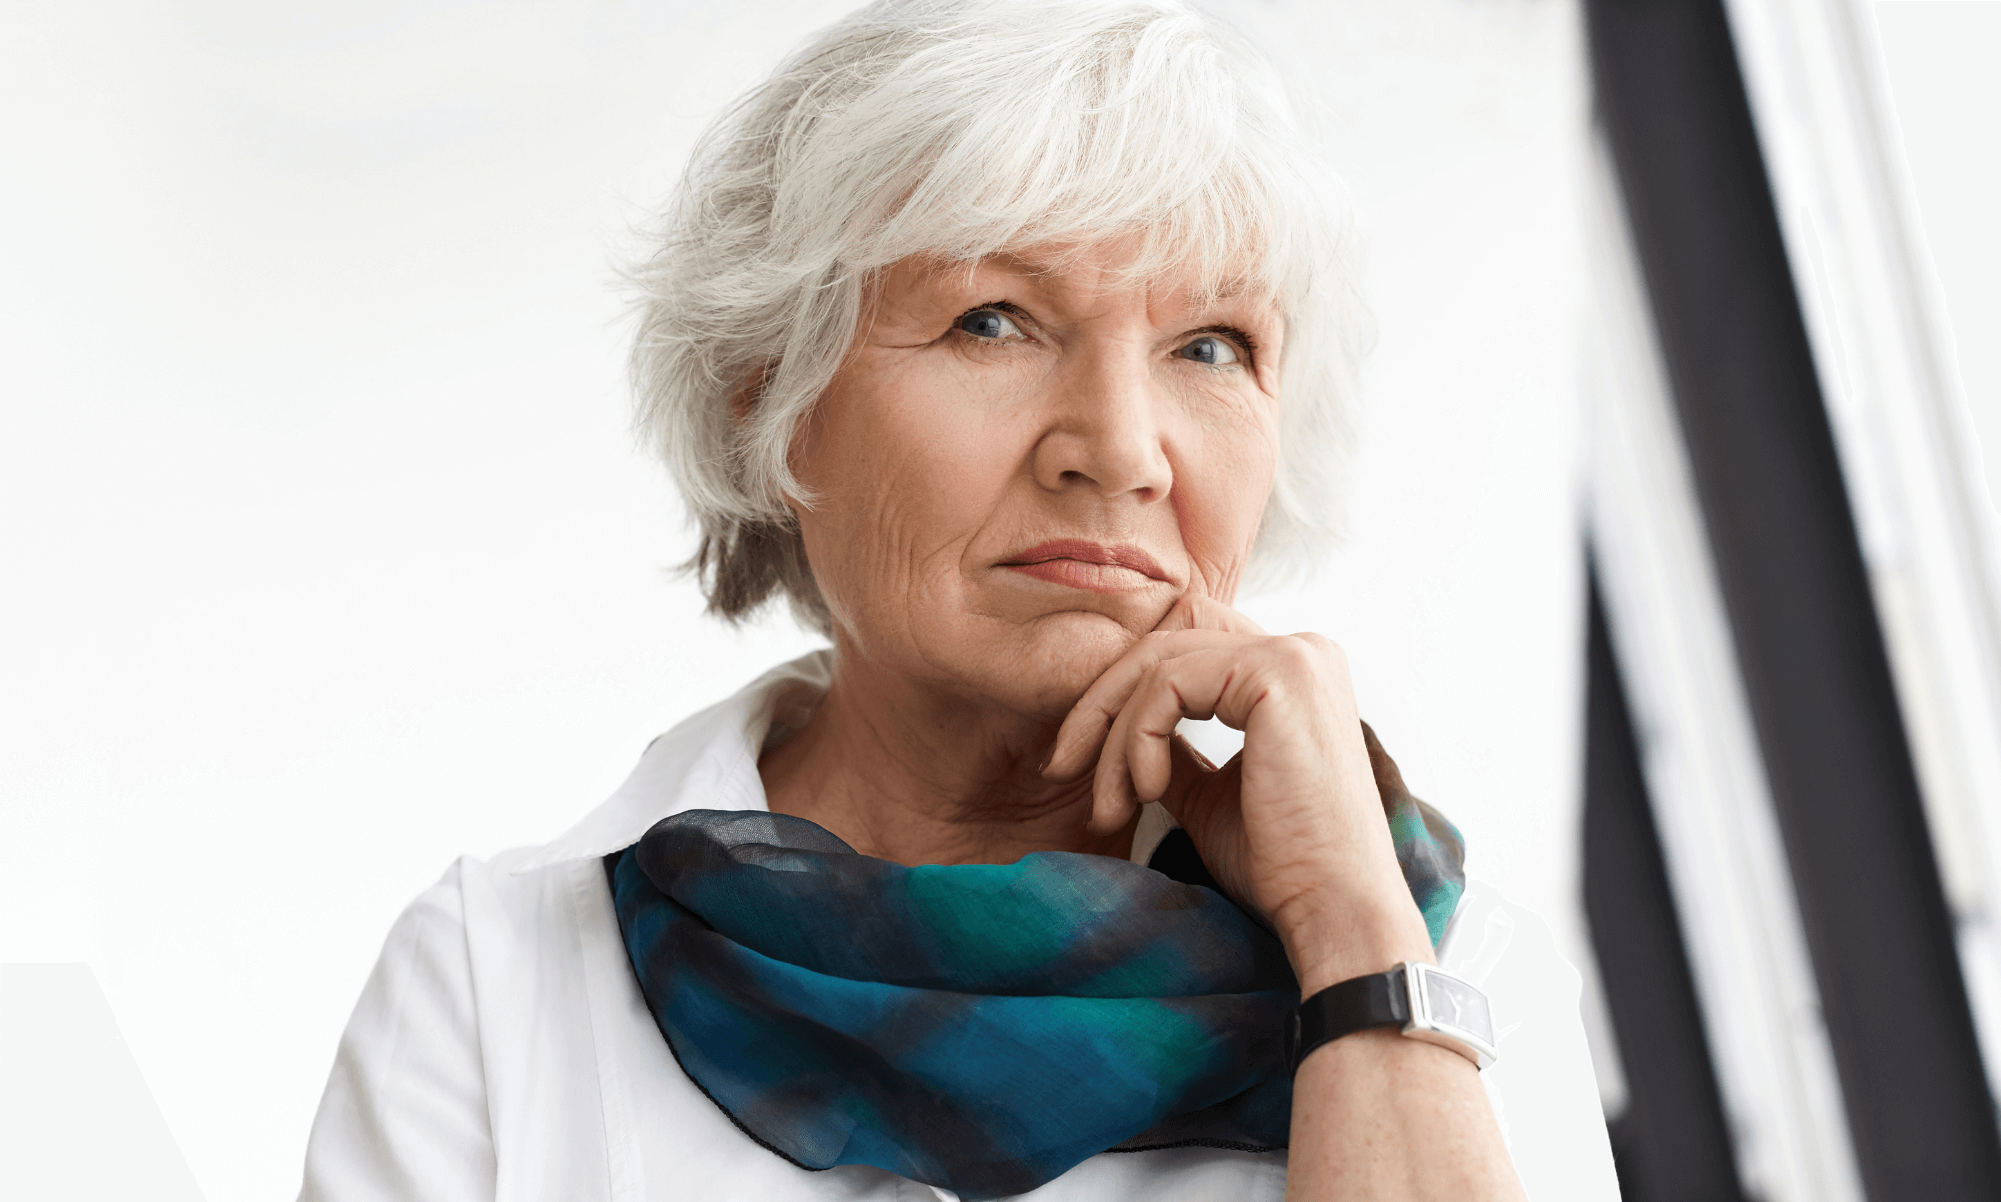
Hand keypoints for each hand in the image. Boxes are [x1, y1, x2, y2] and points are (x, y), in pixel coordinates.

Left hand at [1042, 595, 1433, 991]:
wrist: (1332, 907)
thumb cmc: (1281, 866)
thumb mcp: (1209, 795)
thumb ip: (1174, 752)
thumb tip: (1123, 733)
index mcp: (1293, 673)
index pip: (1183, 652)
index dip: (1122, 699)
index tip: (1080, 764)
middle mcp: (1301, 649)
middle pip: (1163, 646)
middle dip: (1099, 708)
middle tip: (1061, 768)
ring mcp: (1293, 654)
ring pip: (1157, 665)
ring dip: (1113, 736)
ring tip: (1109, 805)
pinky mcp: (1277, 672)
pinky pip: (1168, 685)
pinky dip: (1138, 738)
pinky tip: (1146, 791)